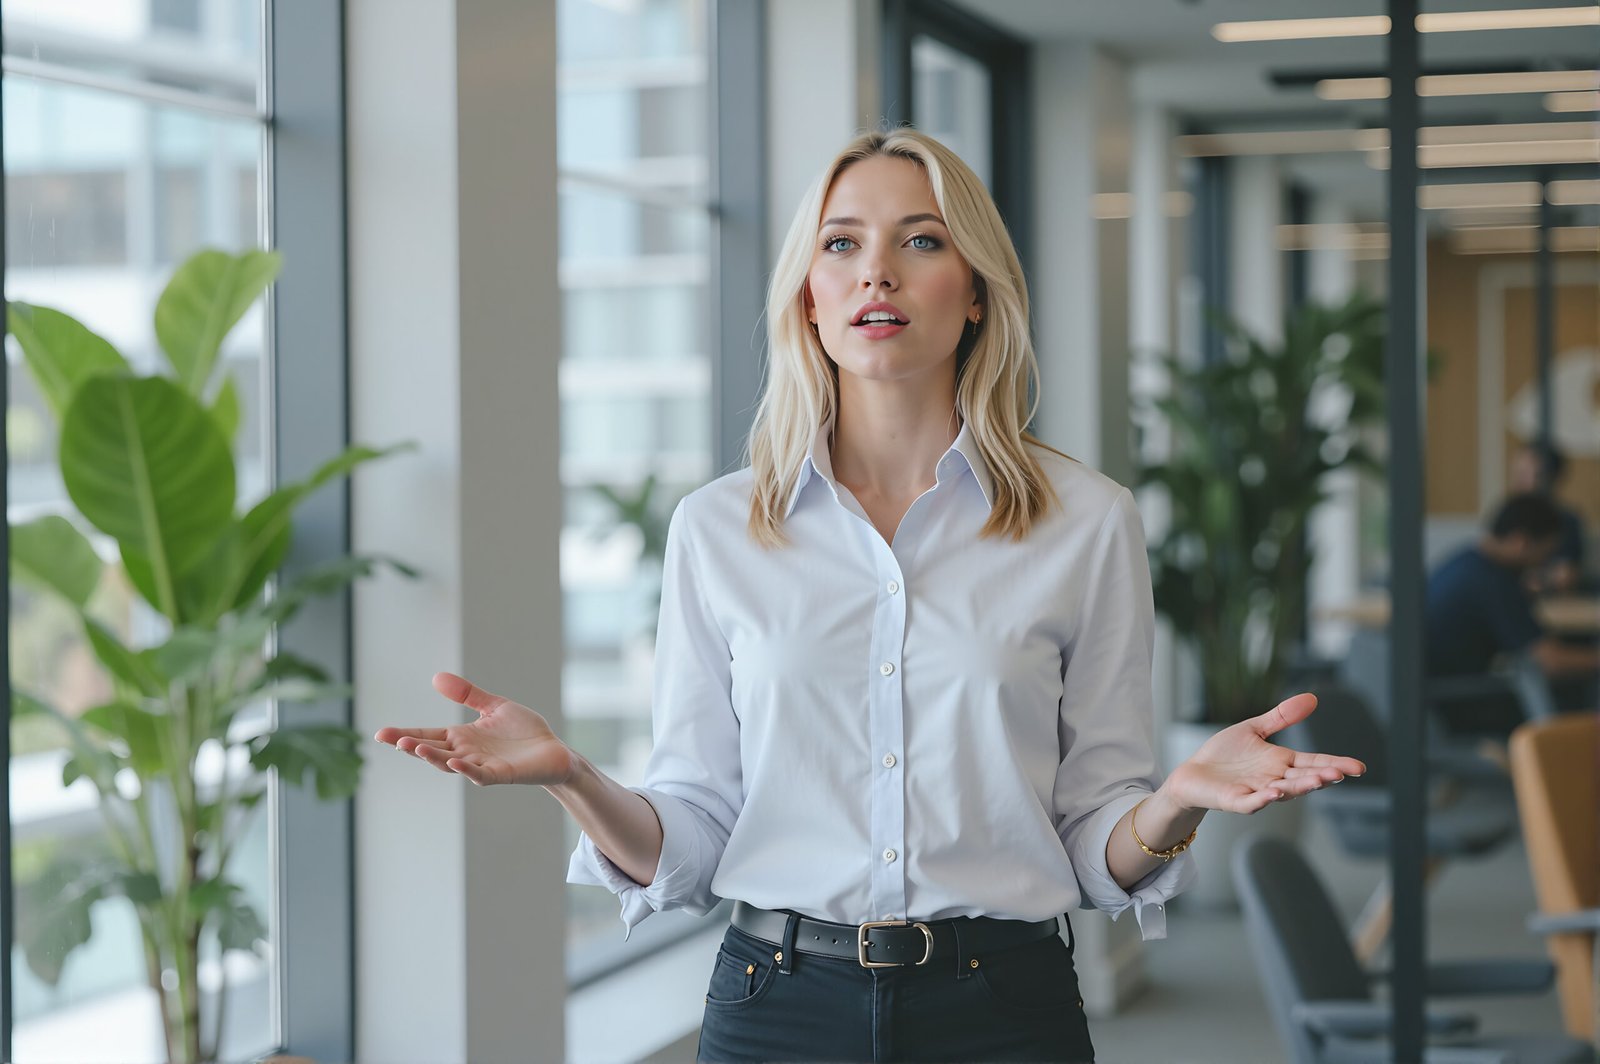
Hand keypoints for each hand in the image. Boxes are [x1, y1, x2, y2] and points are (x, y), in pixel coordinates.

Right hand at [374, 672, 576, 786]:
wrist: (554, 751)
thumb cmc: (524, 732)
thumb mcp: (494, 706)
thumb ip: (468, 694)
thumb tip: (436, 677)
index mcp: (462, 737)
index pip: (428, 735)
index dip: (406, 734)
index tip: (381, 733)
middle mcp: (467, 752)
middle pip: (433, 750)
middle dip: (412, 746)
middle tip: (391, 739)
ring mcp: (482, 765)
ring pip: (450, 764)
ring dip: (433, 757)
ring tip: (415, 747)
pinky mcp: (500, 774)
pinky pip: (479, 774)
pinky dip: (467, 769)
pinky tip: (455, 761)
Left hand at [1161, 693, 1366, 814]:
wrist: (1193, 774)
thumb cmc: (1224, 754)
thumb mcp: (1254, 729)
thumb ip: (1282, 717)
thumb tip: (1312, 698)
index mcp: (1281, 762)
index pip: (1314, 763)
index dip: (1336, 764)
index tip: (1359, 767)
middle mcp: (1274, 779)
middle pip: (1303, 779)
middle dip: (1322, 777)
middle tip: (1341, 773)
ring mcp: (1256, 791)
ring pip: (1283, 792)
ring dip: (1299, 787)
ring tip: (1317, 780)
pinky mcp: (1235, 800)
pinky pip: (1252, 802)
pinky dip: (1263, 799)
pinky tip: (1274, 792)